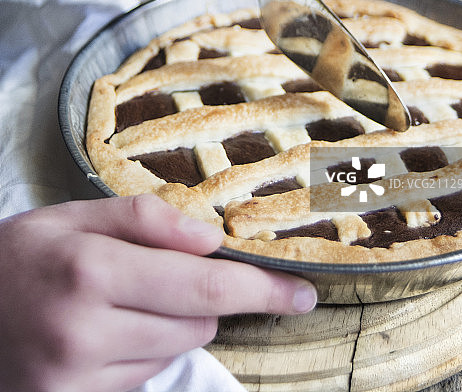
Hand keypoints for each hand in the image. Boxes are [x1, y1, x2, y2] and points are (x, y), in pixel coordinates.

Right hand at [0, 194, 315, 391]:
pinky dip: (139, 355)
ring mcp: (76, 380)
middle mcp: (85, 331)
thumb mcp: (76, 217)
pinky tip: (101, 334)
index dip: (262, 289)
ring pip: (174, 352)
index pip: (205, 285)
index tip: (302, 293)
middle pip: (198, 321)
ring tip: (116, 302)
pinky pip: (142, 382)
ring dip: (167, 325)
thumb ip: (145, 219)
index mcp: (91, 269)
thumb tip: (212, 239)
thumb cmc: (22, 255)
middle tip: (160, 275)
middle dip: (201, 296)